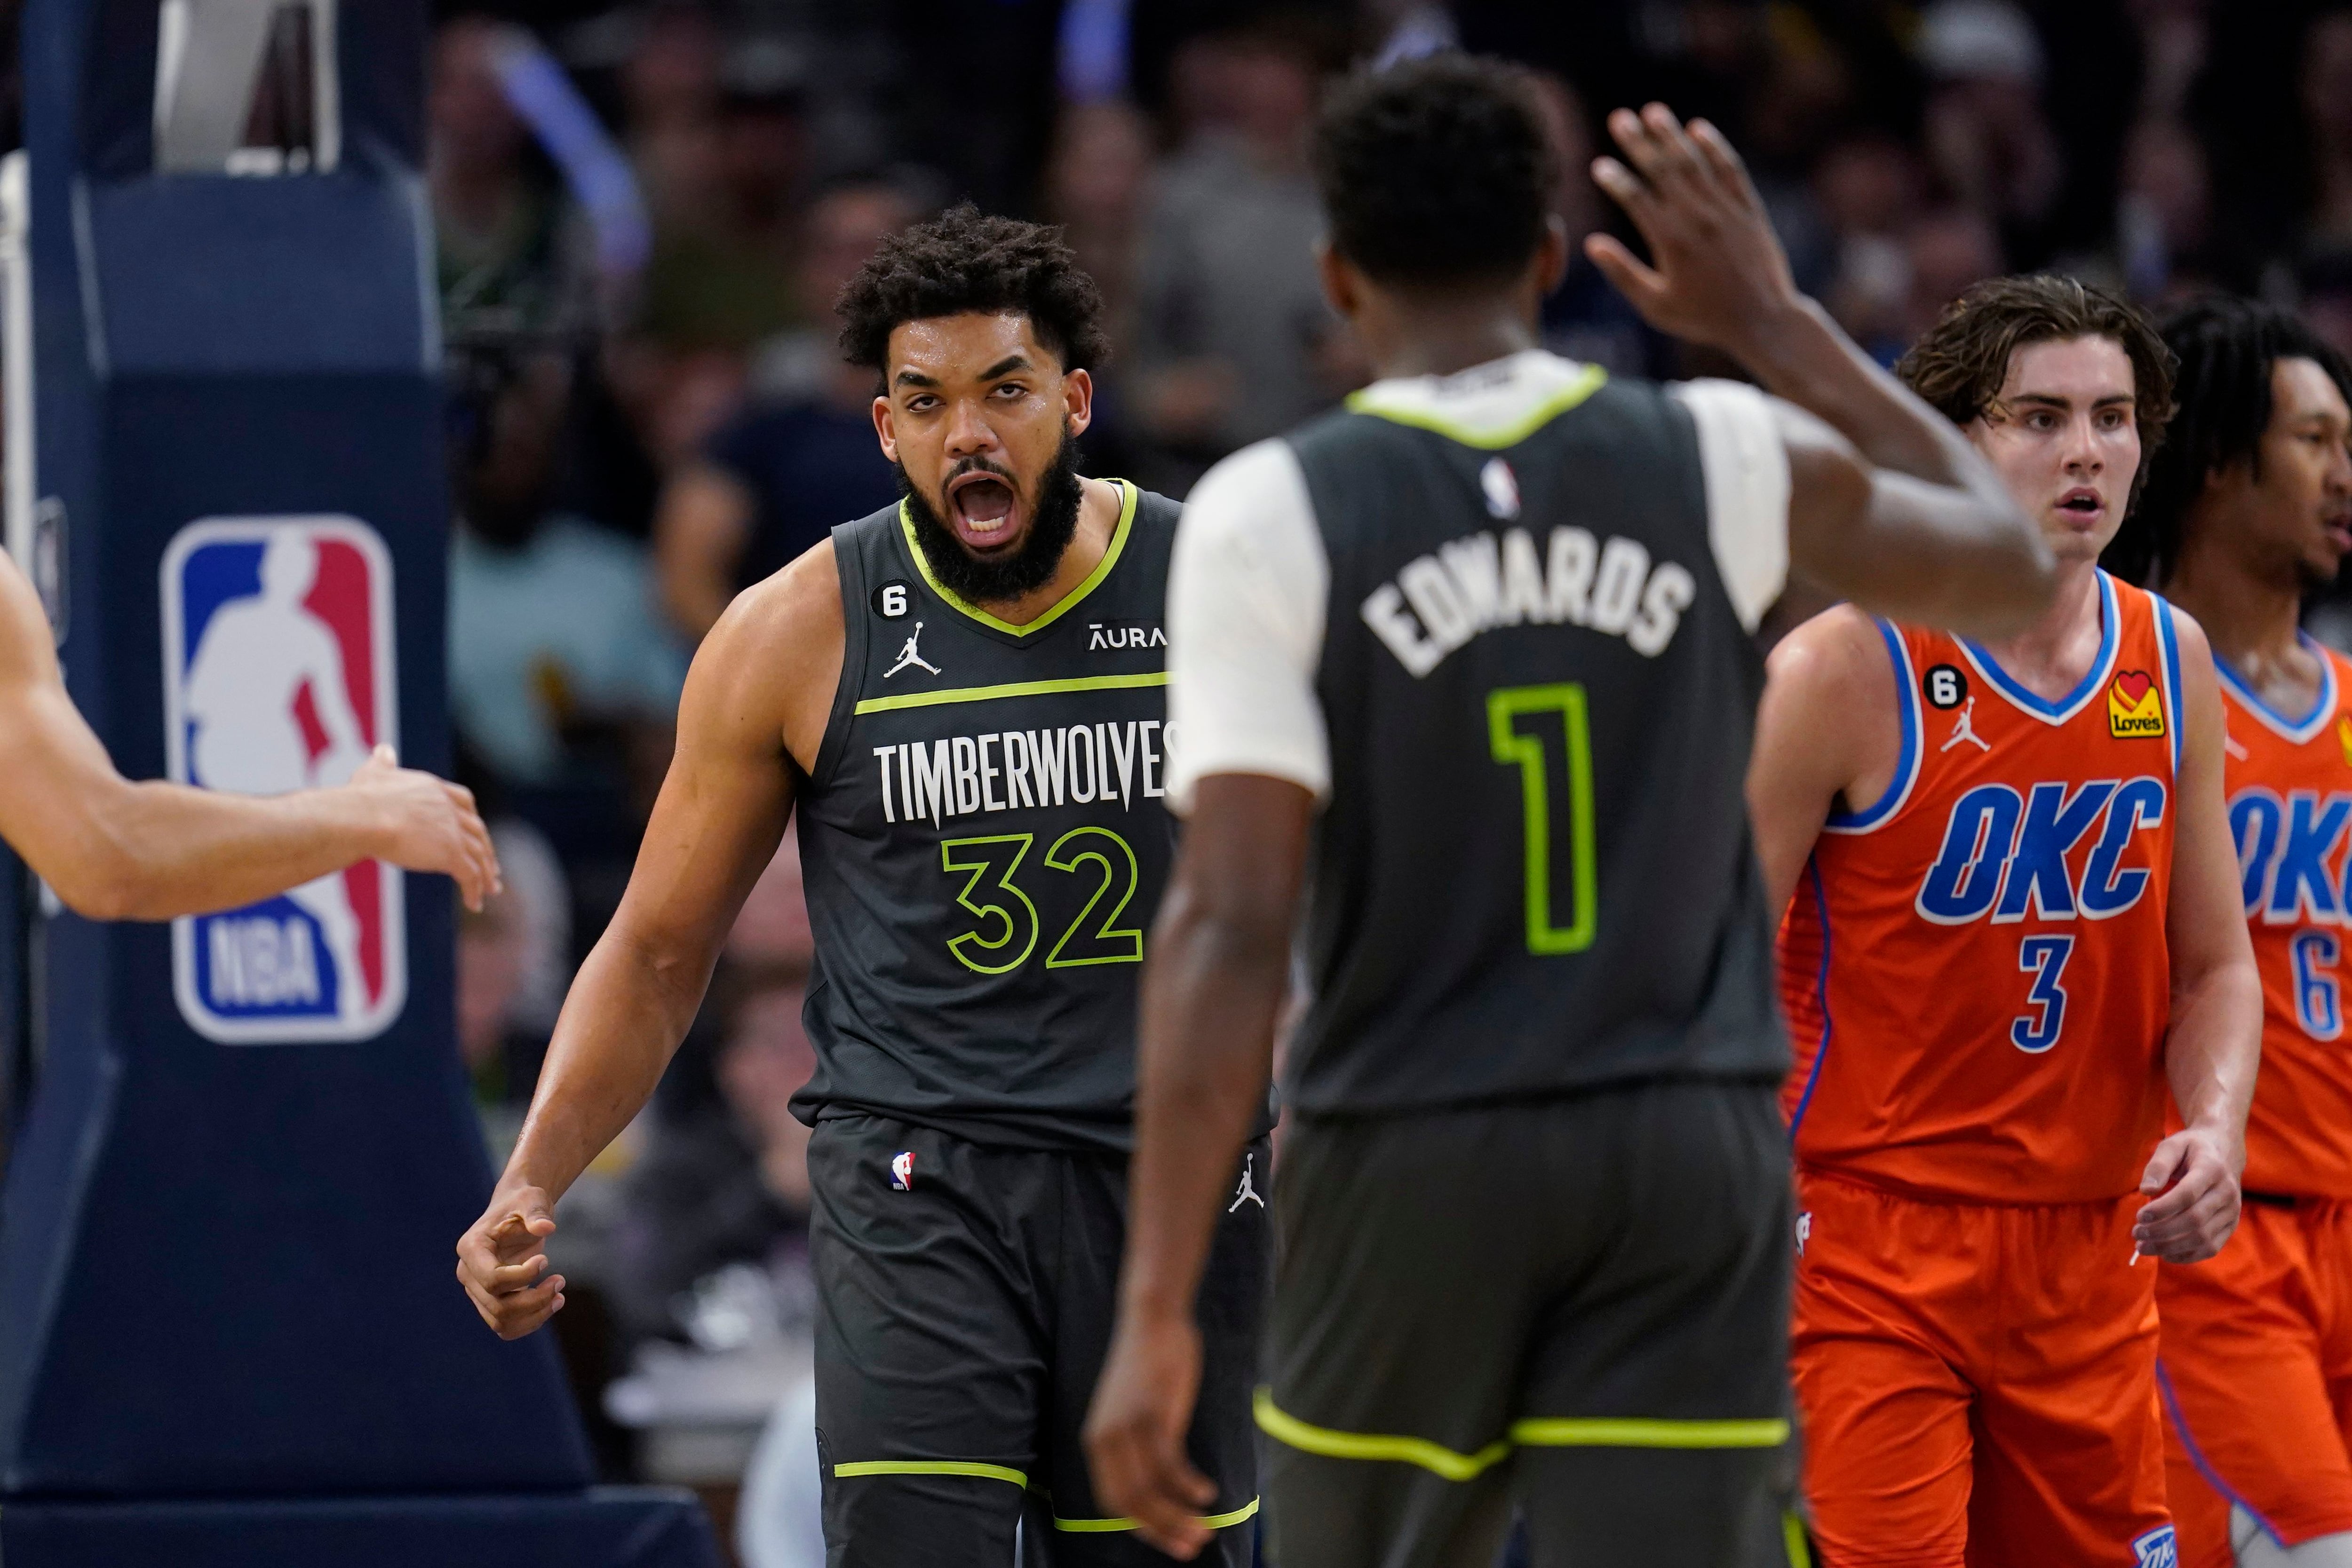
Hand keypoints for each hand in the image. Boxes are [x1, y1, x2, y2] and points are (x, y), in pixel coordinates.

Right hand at [347, 744, 500, 910]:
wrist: (363, 817)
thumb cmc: (361, 798)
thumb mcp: (373, 773)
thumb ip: (382, 763)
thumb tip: (384, 749)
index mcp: (434, 790)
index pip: (463, 802)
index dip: (471, 818)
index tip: (476, 830)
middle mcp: (448, 809)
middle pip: (477, 830)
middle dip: (486, 849)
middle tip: (492, 866)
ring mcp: (452, 831)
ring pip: (478, 855)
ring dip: (486, 874)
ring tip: (490, 890)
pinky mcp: (450, 854)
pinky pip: (469, 875)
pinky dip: (475, 890)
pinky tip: (474, 904)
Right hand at [455, 1186, 565, 1337]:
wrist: (518, 1210)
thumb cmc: (523, 1203)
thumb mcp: (532, 1200)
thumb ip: (536, 1214)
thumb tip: (546, 1228)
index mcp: (471, 1248)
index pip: (491, 1279)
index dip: (522, 1277)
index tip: (546, 1260)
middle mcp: (468, 1273)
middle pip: (498, 1306)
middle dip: (535, 1300)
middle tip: (561, 1281)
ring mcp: (476, 1289)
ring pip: (501, 1321)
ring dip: (535, 1315)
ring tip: (560, 1297)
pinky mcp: (490, 1300)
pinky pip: (506, 1325)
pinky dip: (530, 1322)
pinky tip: (551, 1304)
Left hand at [1083, 1309, 1212, 1558]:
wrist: (1151, 1318)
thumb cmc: (1147, 1365)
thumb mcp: (1130, 1411)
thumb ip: (1136, 1446)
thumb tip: (1159, 1484)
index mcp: (1097, 1442)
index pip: (1113, 1502)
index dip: (1143, 1528)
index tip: (1170, 1542)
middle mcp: (1105, 1440)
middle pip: (1131, 1504)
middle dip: (1163, 1531)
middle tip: (1192, 1546)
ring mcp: (1128, 1428)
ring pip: (1151, 1490)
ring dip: (1179, 1516)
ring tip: (1204, 1528)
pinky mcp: (1152, 1414)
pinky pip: (1170, 1464)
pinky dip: (1189, 1485)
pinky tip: (1207, 1492)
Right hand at [1585, 103, 1803, 356]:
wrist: (1763, 320)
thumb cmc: (1704, 318)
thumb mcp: (1656, 306)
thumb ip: (1623, 273)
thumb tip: (1593, 244)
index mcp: (1671, 242)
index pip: (1636, 198)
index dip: (1616, 179)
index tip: (1599, 165)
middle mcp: (1698, 218)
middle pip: (1663, 170)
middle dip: (1639, 142)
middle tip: (1619, 118)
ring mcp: (1726, 210)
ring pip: (1695, 163)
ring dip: (1672, 135)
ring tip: (1653, 111)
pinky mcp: (1749, 209)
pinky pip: (1730, 170)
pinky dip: (1715, 147)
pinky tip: (1699, 129)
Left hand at [2135, 1126, 2242, 1263]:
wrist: (2224, 1152)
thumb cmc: (2191, 1148)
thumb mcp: (2172, 1145)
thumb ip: (2158, 1165)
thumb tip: (2146, 1190)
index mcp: (2211, 1169)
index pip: (2187, 1195)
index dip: (2162, 1209)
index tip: (2139, 1216)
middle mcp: (2227, 1192)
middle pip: (2194, 1220)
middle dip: (2162, 1231)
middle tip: (2136, 1233)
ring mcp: (2232, 1211)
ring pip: (2203, 1238)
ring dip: (2170, 1246)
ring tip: (2143, 1246)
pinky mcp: (2231, 1225)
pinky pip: (2211, 1247)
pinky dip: (2187, 1255)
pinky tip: (2164, 1254)